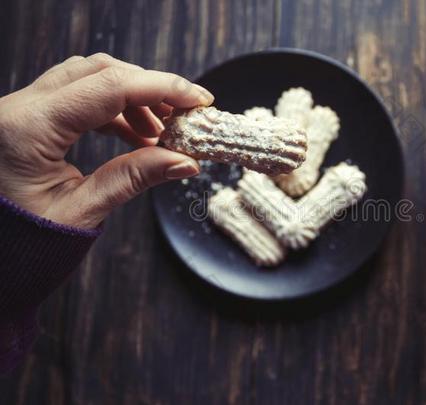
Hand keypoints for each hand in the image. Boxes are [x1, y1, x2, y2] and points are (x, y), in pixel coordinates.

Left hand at [0, 54, 212, 228]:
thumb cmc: (22, 244)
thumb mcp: (82, 211)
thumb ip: (134, 178)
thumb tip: (186, 161)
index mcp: (27, 129)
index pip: (109, 87)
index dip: (163, 87)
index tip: (199, 100)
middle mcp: (18, 107)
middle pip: (99, 71)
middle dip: (150, 87)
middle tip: (186, 114)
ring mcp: (20, 109)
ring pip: (87, 78)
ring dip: (132, 98)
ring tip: (162, 133)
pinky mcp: (27, 118)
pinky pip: (77, 97)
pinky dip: (113, 110)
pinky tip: (137, 136)